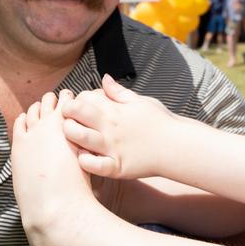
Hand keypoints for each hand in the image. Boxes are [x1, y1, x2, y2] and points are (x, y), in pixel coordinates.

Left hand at [60, 75, 176, 179]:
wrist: (178, 146)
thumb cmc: (160, 122)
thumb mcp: (140, 101)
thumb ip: (118, 92)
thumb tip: (104, 78)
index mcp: (115, 110)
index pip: (83, 99)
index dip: (76, 101)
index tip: (78, 108)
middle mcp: (111, 127)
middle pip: (75, 116)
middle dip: (66, 116)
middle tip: (69, 122)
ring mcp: (113, 148)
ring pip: (79, 139)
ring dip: (71, 137)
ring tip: (75, 139)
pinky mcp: (117, 167)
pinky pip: (94, 165)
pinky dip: (85, 161)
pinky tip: (85, 158)